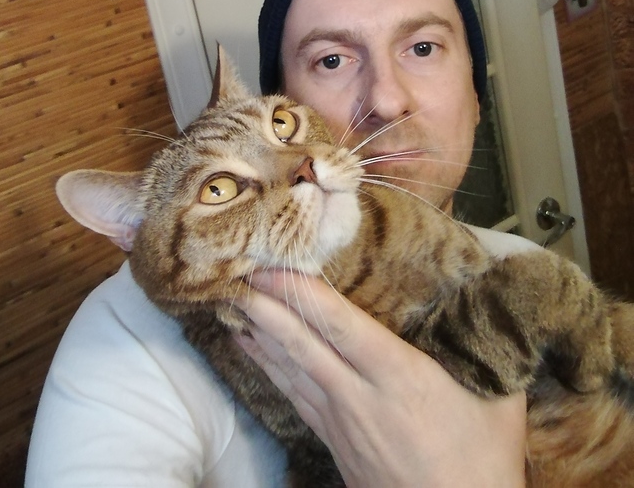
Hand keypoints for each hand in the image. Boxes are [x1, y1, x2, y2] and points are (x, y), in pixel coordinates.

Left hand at [236, 271, 525, 487]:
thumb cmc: (482, 463)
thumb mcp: (499, 397)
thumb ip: (485, 342)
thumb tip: (489, 288)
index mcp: (398, 378)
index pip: (338, 325)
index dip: (299, 294)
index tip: (271, 265)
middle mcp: (359, 397)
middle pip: (300, 345)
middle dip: (264, 307)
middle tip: (235, 273)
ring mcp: (341, 424)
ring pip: (289, 371)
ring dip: (258, 334)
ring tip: (231, 303)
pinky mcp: (334, 444)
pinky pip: (293, 396)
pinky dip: (269, 368)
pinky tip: (252, 351)